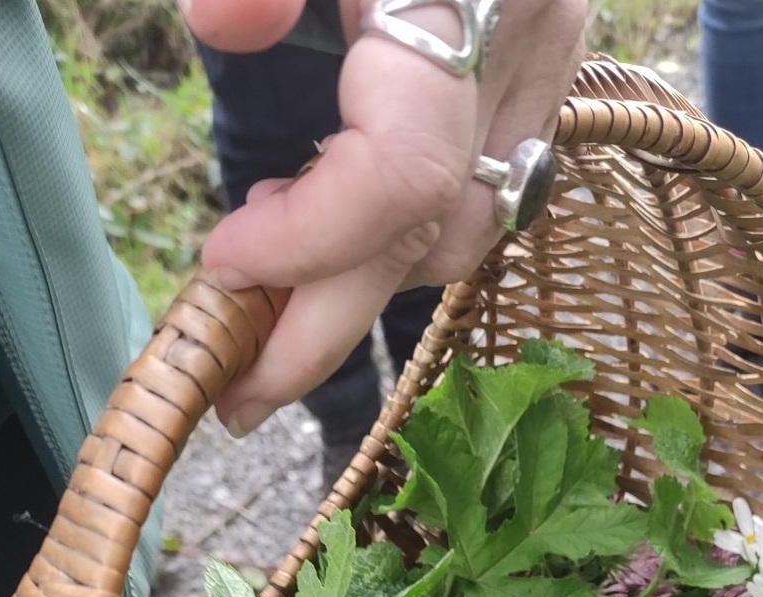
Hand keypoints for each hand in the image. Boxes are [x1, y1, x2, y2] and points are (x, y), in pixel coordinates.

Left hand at [181, 0, 587, 436]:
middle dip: (328, 326)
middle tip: (237, 394)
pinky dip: (396, 228)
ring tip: (262, 279)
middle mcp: (534, 43)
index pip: (406, 177)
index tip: (223, 269)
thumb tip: (220, 26)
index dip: (309, 247)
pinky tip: (320, 206)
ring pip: (471, 229)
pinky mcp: (533, 68)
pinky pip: (480, 188)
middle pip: (440, 232)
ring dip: (362, 277)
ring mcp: (542, 63)